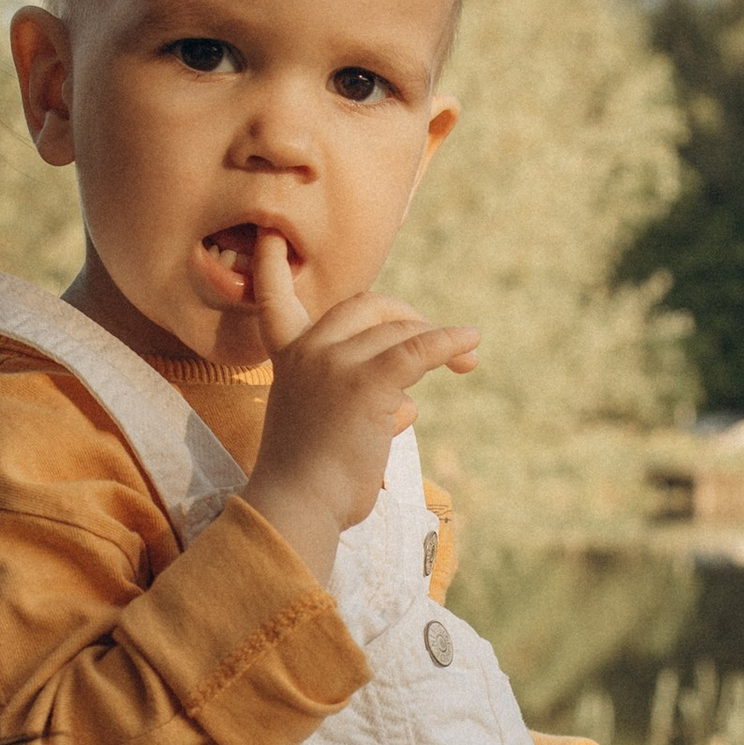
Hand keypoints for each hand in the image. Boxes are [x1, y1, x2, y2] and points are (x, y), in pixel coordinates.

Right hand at [247, 230, 478, 586]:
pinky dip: (448, 344)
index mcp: (288, 359)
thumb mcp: (321, 427)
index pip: (275, 302)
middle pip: (366, 306)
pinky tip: (471, 341)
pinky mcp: (365, 384)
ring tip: (466, 364)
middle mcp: (307, 352)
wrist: (298, 506)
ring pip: (399, 333)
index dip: (273, 270)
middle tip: (438, 340)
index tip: (272, 238)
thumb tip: (407, 406)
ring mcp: (333, 364)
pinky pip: (417, 351)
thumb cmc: (311, 482)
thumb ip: (355, 401)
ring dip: (437, 343)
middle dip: (407, 315)